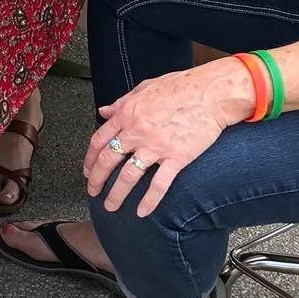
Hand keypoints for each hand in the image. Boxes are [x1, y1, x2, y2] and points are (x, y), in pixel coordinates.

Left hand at [83, 64, 254, 219]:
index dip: (90, 158)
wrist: (211, 92)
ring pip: (128, 176)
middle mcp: (137, 131)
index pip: (99, 140)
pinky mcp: (176, 157)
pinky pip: (159, 184)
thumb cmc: (182, 86)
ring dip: (116, 195)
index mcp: (128, 113)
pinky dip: (149, 201)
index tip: (87, 170)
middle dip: (96, 180)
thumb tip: (104, 111)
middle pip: (108, 161)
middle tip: (93, 191)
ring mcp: (156, 146)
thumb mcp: (145, 87)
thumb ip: (122, 102)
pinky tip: (142, 212)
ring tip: (111, 206)